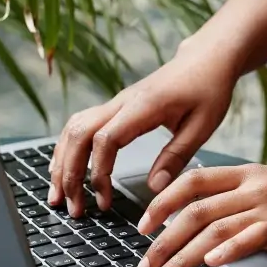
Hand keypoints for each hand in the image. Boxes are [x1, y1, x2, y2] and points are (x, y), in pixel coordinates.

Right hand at [47, 42, 237, 216]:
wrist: (206, 58)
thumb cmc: (208, 88)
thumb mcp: (203, 125)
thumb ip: (177, 156)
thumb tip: (154, 188)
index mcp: (144, 107)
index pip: (106, 140)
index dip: (99, 172)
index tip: (104, 200)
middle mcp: (122, 102)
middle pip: (79, 135)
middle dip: (70, 173)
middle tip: (72, 208)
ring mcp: (115, 103)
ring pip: (74, 129)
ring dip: (62, 162)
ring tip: (58, 196)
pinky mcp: (116, 107)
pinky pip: (81, 125)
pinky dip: (68, 149)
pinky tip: (65, 170)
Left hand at [135, 163, 266, 266]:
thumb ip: (238, 198)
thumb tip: (201, 220)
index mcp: (246, 173)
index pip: (192, 182)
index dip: (161, 203)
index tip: (142, 226)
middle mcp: (254, 186)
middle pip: (194, 210)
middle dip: (161, 241)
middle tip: (144, 265)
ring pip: (214, 228)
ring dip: (182, 256)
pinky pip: (252, 237)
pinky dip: (229, 250)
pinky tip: (212, 263)